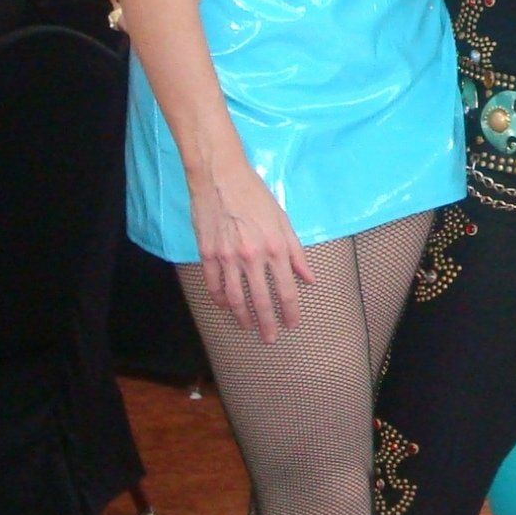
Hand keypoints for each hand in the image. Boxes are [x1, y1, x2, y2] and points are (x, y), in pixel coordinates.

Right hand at [188, 157, 316, 341]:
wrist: (220, 176)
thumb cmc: (255, 195)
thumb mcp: (283, 220)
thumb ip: (297, 252)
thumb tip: (309, 278)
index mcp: (275, 247)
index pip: (285, 289)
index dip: (289, 311)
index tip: (291, 324)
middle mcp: (252, 256)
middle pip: (261, 300)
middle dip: (267, 323)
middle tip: (270, 338)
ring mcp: (227, 257)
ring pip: (235, 298)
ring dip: (243, 316)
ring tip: (248, 326)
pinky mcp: (207, 253)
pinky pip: (213, 285)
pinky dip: (220, 299)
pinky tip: (226, 306)